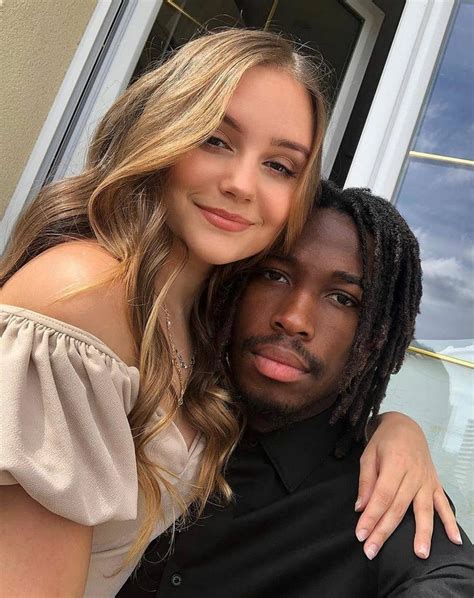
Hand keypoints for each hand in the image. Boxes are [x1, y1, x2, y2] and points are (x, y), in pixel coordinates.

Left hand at [355, 411, 461, 559]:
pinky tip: (454, 539)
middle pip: (398, 507)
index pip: (382, 496)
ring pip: (424, 510)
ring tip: (420, 554)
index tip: (361, 535)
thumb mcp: (368, 455)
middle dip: (384, 531)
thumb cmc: (384, 441)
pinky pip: (443, 504)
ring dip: (422, 533)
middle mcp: (413, 475)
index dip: (371, 517)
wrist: (406, 426)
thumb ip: (366, 482)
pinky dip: (449, 522)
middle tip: (372, 551)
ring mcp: (426, 480)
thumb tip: (361, 507)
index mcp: (394, 464)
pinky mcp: (435, 484)